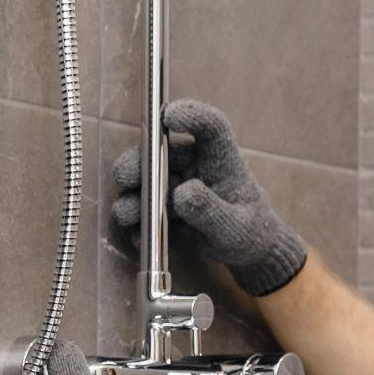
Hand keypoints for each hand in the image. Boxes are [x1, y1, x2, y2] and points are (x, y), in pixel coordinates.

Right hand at [112, 99, 308, 297]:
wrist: (245, 258)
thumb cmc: (249, 234)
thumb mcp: (235, 228)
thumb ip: (211, 211)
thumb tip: (181, 194)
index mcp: (222, 161)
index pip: (211, 129)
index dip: (192, 116)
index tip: (169, 117)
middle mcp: (195, 167)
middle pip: (164, 152)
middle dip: (140, 162)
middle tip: (124, 176)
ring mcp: (176, 187)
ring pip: (147, 180)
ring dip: (133, 194)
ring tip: (127, 213)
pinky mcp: (163, 209)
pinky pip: (145, 212)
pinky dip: (138, 224)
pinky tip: (141, 238)